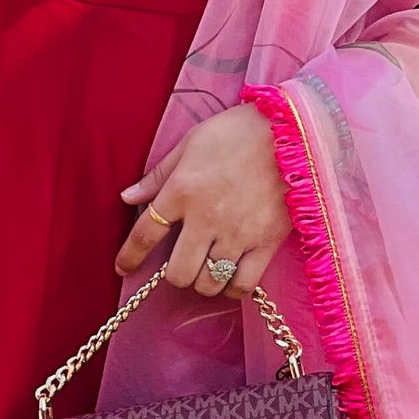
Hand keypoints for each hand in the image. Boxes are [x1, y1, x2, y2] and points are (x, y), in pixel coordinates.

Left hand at [116, 105, 291, 298]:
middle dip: (175, 275)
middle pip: (178, 273)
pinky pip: (243, 284)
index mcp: (182, 190)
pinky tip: (231, 276)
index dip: (130, 256)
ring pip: (209, 283)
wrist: (294, 130)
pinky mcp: (266, 243)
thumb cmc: (239, 131)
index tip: (123, 267)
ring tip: (209, 268)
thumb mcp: (191, 142)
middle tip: (183, 264)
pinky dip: (233, 287)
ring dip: (204, 281)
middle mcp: (205, 218)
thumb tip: (127, 197)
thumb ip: (159, 175)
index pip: (145, 234)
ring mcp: (237, 234)